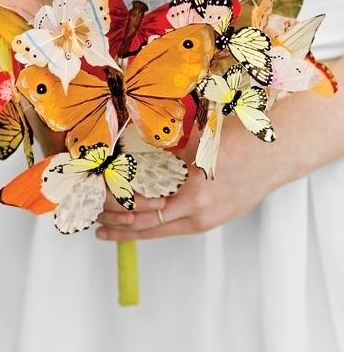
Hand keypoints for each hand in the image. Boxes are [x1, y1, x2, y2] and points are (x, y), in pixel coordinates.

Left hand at [96, 120, 273, 239]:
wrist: (276, 154)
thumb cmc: (240, 143)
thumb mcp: (196, 146)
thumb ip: (169, 157)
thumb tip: (140, 158)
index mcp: (192, 193)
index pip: (143, 206)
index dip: (118, 205)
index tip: (100, 200)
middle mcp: (198, 214)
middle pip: (148, 226)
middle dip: (119, 225)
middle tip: (97, 222)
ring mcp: (207, 220)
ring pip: (162, 230)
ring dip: (134, 230)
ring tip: (110, 231)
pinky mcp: (214, 219)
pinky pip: (178, 226)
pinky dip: (156, 226)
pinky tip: (143, 224)